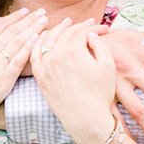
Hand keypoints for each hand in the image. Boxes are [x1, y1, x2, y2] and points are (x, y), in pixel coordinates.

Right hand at [0, 9, 46, 130]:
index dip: (14, 17)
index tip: (25, 11)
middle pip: (12, 32)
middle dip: (28, 20)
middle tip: (40, 11)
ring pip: (18, 43)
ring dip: (33, 30)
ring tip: (43, 21)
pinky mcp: (4, 81)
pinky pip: (19, 61)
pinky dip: (28, 48)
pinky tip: (37, 39)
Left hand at [30, 21, 118, 143]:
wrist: (85, 119)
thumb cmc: (99, 94)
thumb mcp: (108, 67)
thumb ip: (100, 45)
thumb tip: (90, 34)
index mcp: (73, 51)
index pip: (82, 31)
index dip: (94, 27)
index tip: (104, 29)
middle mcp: (55, 55)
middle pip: (66, 33)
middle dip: (79, 27)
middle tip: (89, 25)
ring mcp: (45, 66)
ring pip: (49, 39)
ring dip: (58, 29)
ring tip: (66, 24)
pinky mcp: (40, 76)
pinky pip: (35, 53)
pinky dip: (38, 42)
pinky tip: (44, 37)